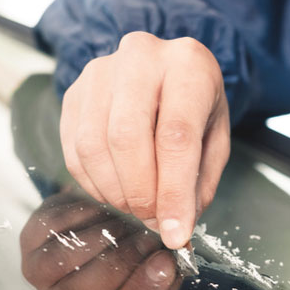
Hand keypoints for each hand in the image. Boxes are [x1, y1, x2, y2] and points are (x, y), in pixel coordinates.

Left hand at [20, 190, 180, 289]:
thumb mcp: (159, 276)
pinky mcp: (28, 241)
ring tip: (129, 222)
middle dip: (118, 263)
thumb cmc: (139, 262)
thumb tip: (169, 263)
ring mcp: (38, 277)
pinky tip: (105, 208)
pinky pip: (49, 228)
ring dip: (99, 238)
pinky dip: (80, 215)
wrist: (111, 234)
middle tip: (148, 238)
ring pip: (56, 263)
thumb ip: (167, 276)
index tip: (164, 263)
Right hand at [60, 32, 229, 248]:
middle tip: (152, 217)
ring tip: (136, 205)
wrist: (168, 71)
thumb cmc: (196, 107)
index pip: (175, 135)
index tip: (174, 232)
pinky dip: (93, 183)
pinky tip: (115, 190)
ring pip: (93, 145)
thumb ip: (198, 183)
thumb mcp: (215, 140)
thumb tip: (175, 229)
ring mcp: (100, 71)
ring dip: (114, 191)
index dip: (172, 191)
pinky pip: (74, 149)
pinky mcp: (75, 92)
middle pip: (126, 137)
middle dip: (139, 192)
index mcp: (188, 65)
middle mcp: (141, 57)